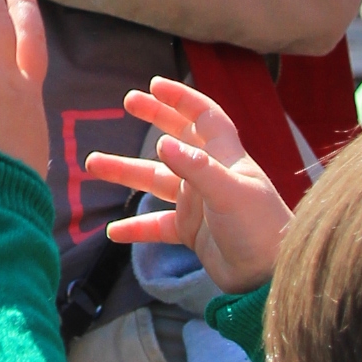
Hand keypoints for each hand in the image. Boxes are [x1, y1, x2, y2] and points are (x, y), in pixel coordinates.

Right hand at [84, 78, 290, 292]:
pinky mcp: (191, 232)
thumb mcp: (229, 193)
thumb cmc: (260, 228)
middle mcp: (209, 175)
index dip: (182, 98)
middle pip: (177, 138)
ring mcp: (198, 204)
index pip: (204, 116)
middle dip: (154, 117)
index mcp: (225, 158)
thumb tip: (160, 144)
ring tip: (93, 164)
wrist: (268, 276)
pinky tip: (113, 232)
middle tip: (128, 101)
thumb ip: (195, 168)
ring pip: (155, 181)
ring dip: (126, 172)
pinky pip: (156, 225)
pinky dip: (135, 227)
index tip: (154, 85)